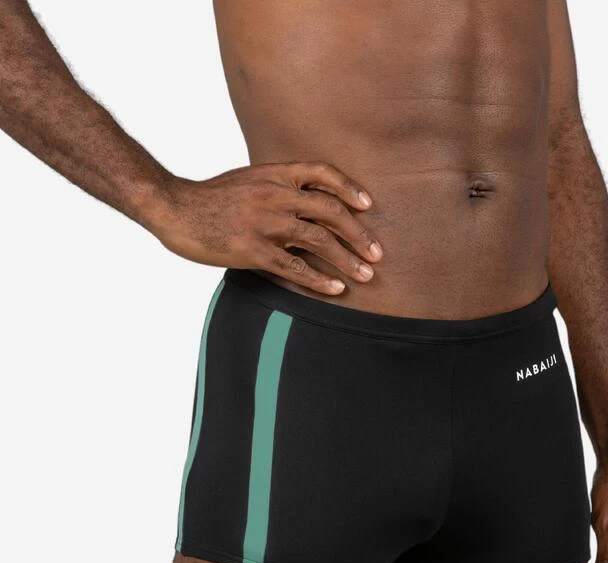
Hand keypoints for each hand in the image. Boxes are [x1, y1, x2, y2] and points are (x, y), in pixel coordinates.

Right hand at [148, 161, 382, 294]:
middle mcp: (274, 195)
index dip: (349, 187)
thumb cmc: (211, 198)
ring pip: (319, 240)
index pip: (321, 173)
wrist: (173, 208)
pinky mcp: (253, 250)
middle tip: (377, 253)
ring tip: (366, 275)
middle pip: (330, 211)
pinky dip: (319, 279)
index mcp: (274, 174)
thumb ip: (277, 188)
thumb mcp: (247, 180)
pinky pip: (295, 266)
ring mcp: (265, 222)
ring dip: (348, 259)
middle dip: (359, 233)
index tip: (367, 205)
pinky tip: (335, 289)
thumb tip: (306, 206)